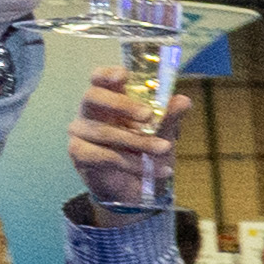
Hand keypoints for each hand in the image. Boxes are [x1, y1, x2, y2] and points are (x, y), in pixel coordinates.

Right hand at [70, 70, 175, 215]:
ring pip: (105, 132)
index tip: (123, 75)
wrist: (137, 189)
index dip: (107, 74)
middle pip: (94, 97)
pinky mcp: (79, 153)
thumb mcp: (163, 134)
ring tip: (164, 148)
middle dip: (122, 105)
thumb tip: (183, 100)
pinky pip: (104, 156)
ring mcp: (80, 131)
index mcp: (109, 98)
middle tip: (148, 115)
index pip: (99, 78)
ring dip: (138, 141)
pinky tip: (158, 170)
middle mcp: (89, 111)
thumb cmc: (147, 152)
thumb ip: (169, 117)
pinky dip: (133, 164)